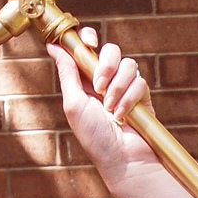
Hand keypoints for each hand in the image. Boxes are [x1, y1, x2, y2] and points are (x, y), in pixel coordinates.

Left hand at [46, 28, 157, 186]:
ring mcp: (126, 88)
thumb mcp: (73, 103)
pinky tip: (123, 116)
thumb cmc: (94, 137)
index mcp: (85, 80)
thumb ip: (67, 73)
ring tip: (111, 108)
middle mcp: (106, 81)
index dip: (88, 38)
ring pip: (128, 65)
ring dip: (118, 86)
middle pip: (111, 50)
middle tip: (99, 85)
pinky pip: (140, 83)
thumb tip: (54, 46)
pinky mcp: (143, 97)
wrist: (122, 159)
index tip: (89, 41)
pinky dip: (130, 99)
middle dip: (106, 63)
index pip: (87, 48)